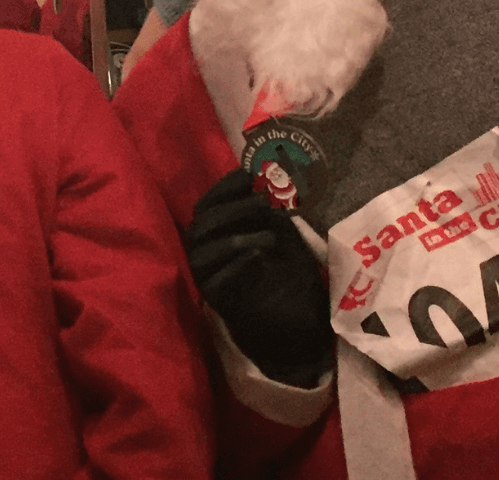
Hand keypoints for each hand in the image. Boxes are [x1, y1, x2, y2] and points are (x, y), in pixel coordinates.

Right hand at [186, 169, 332, 387]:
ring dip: (234, 238)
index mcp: (218, 231)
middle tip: (263, 204)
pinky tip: (258, 257)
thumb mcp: (283, 233)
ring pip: (202, 251)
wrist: (297, 322)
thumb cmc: (289, 273)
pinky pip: (215, 281)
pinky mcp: (215, 300)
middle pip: (201, 223)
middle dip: (232, 209)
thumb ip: (269, 212)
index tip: (248, 176)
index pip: (208, 203)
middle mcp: (205, 250)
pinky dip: (235, 266)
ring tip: (269, 238)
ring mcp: (206, 276)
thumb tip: (262, 183)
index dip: (224, 188)